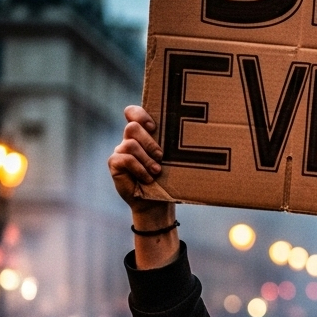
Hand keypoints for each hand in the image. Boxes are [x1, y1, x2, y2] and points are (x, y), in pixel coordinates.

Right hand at [109, 106, 178, 268]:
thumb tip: (202, 137)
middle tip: (161, 157)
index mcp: (143, 135)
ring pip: (130, 144)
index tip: (153, 126)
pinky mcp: (115, 164)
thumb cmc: (168, 180)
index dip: (140, 114)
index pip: (133, 113)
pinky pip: (125, 159)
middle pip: (132, 127)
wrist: (157, 203)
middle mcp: (130, 140)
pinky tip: (148, 179)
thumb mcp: (174, 161)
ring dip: (146, 159)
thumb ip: (175, 146)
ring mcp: (120, 151)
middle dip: (149, 142)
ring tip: (157, 171)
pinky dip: (139, 169)